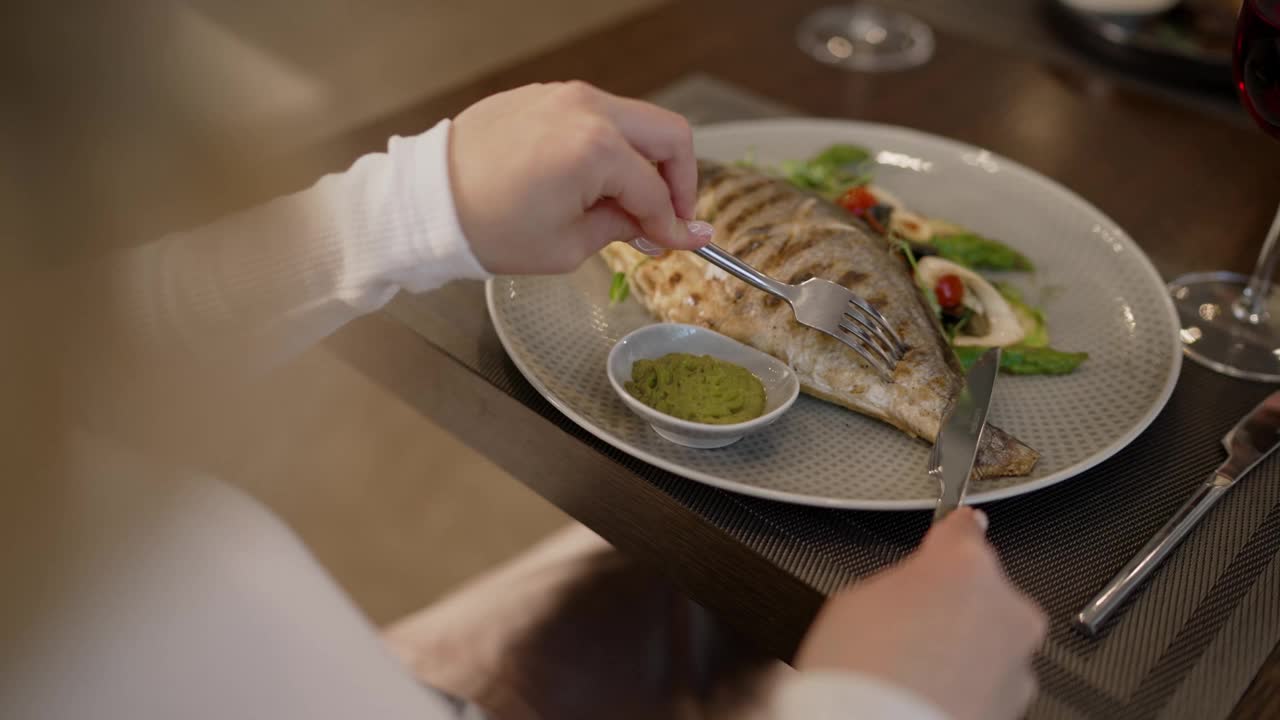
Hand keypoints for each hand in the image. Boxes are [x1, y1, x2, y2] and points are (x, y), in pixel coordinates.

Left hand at [449, 81, 708, 274]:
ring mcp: (565, 96)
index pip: (657, 191)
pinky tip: (594, 180)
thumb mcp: (568, 245)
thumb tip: (672, 231)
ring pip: (636, 121)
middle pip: (668, 134)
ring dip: (645, 159)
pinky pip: (598, 116)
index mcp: (597, 149)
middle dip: (679, 179)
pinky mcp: (545, 96)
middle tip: (670, 216)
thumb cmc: (489, 228)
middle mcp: (587, 110)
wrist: (427, 203)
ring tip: (628, 202)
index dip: (674, 224)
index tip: (680, 244)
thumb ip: (627, 229)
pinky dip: (611, 146)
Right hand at [794, 509, 1046, 719]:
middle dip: (953, 604)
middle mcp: (1005, 608)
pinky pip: (992, 682)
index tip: (959, 527)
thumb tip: (913, 594)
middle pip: (981, 590)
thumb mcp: (856, 601)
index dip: (955, 531)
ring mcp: (1017, 661)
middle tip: (906, 628)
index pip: (964, 531)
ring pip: (991, 640)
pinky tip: (927, 697)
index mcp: (965, 566)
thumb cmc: (861, 673)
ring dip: (964, 649)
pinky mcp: (1017, 705)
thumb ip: (901, 585)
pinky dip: (968, 686)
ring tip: (913, 672)